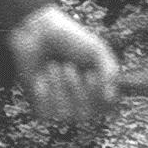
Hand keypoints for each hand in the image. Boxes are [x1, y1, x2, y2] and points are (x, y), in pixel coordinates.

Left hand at [7, 4, 120, 128]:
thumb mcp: (97, 50)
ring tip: (52, 66)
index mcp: (99, 89)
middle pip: (85, 115)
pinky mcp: (40, 107)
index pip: (104, 108)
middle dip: (75, 88)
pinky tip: (40, 76)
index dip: (97, 93)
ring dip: (58, 86)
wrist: (37, 32)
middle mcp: (82, 102)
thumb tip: (110, 97)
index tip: (91, 74)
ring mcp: (60, 106)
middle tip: (67, 65)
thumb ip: (110, 72)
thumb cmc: (69, 39)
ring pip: (65, 114)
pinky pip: (46, 113)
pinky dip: (43, 92)